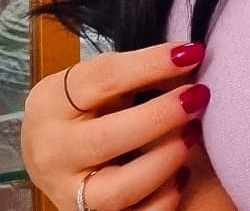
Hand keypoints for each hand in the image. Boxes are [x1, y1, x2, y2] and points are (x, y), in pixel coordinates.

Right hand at [22, 42, 209, 209]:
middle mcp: (52, 152)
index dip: (151, 64)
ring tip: (193, 134)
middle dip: (160, 116)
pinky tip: (182, 176)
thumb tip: (188, 59)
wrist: (53, 155)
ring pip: (116, 190)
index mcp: (51, 103)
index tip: (192, 53)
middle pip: (107, 138)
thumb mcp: (98, 81)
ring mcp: (67, 194)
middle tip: (197, 97)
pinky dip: (161, 200)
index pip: (104, 79)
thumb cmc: (87, 106)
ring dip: (162, 161)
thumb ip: (136, 72)